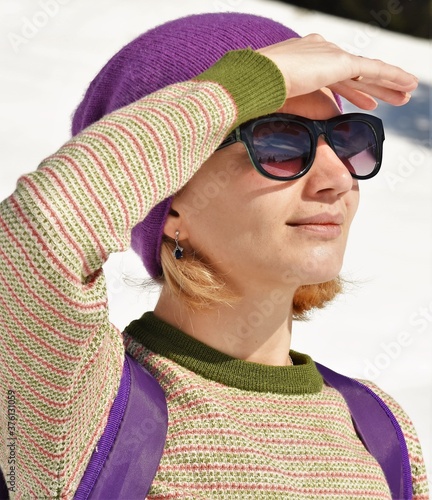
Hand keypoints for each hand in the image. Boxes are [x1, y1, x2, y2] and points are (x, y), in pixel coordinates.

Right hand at [257, 34, 417, 108]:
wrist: (257, 79)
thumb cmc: (258, 92)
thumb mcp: (277, 97)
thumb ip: (290, 101)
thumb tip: (295, 120)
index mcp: (303, 57)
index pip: (334, 75)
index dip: (351, 89)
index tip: (364, 100)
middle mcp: (319, 50)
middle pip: (353, 73)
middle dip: (372, 87)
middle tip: (391, 97)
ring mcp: (329, 54)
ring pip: (366, 72)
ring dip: (388, 84)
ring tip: (406, 93)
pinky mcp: (338, 62)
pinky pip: (373, 69)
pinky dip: (392, 76)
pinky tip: (407, 83)